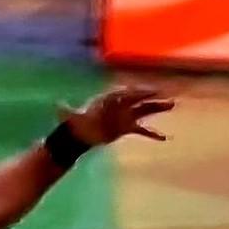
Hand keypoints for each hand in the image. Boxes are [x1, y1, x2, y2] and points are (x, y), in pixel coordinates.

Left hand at [60, 86, 175, 146]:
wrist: (81, 134)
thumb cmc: (77, 123)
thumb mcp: (71, 117)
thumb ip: (67, 112)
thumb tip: (57, 106)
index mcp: (109, 99)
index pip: (126, 93)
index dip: (138, 92)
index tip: (149, 90)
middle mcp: (120, 105)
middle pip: (138, 99)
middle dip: (152, 97)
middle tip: (165, 95)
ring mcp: (125, 116)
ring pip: (144, 110)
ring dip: (157, 108)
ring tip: (171, 104)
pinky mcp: (127, 128)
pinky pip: (142, 130)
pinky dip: (152, 133)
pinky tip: (163, 138)